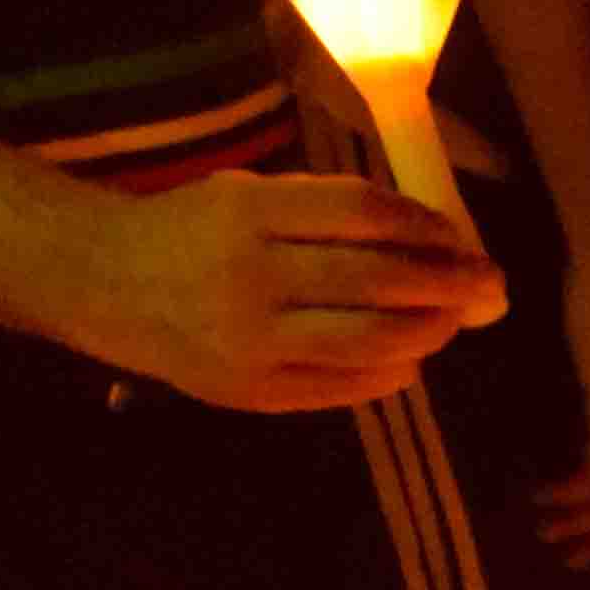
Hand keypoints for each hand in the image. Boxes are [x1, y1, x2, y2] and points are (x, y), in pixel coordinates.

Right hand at [75, 171, 502, 413]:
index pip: (363, 216)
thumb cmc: (191, 231)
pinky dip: (390, 372)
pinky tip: (407, 357)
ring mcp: (251, 343)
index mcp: (248, 214)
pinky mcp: (251, 393)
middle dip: (448, 285)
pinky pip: (345, 388)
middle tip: (488, 286)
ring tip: (450, 321)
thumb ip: (327, 213)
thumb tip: (432, 239)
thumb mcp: (247, 196)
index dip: (424, 227)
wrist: (101, 282)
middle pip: (379, 283)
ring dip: (429, 332)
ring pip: (372, 341)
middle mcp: (250, 278)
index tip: (456, 236)